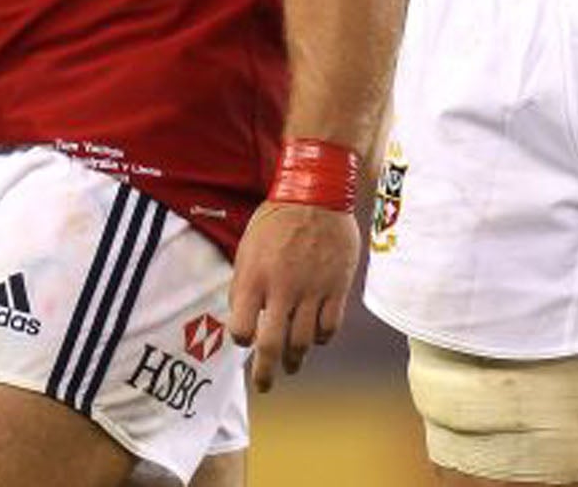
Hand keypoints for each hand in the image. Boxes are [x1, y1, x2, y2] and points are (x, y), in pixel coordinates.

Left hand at [229, 202, 360, 392]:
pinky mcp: (337, 287)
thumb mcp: (247, 247)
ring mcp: (312, 290)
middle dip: (265, 374)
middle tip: (264, 386)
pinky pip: (329, 327)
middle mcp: (282, 288)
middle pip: (272, 346)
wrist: (317, 193)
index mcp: (254, 277)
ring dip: (295, 359)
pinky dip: (321, 338)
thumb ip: (245, 284)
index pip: (240, 330)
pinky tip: (315, 337)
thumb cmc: (276, 219)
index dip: (241, 338)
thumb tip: (245, 319)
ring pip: (303, 342)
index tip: (245, 337)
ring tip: (292, 364)